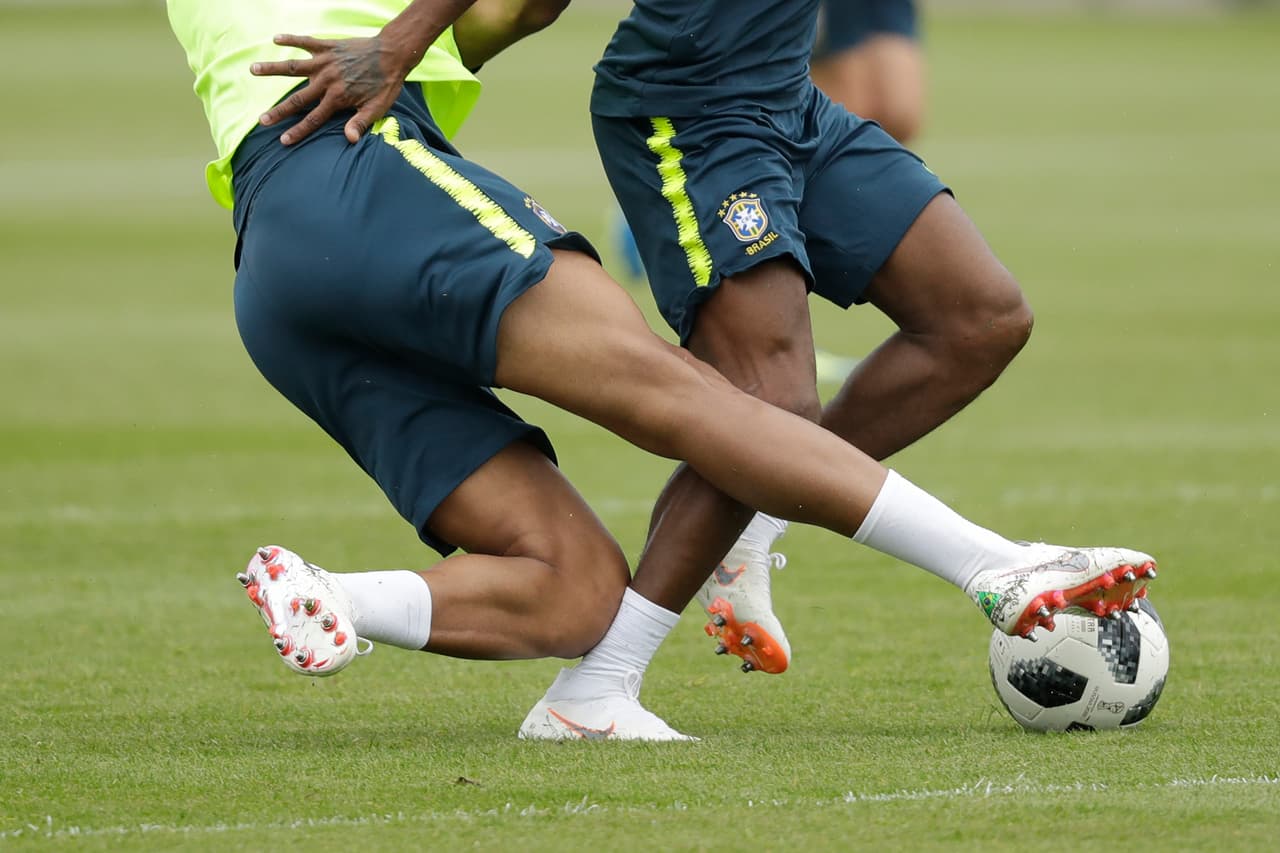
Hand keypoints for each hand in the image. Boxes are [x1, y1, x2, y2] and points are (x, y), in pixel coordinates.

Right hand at [251, 33, 410, 144]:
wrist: (392, 54)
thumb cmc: (386, 84)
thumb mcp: (377, 108)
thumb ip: (360, 123)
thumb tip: (349, 140)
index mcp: (337, 98)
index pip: (313, 119)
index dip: (298, 131)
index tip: (283, 140)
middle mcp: (327, 81)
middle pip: (297, 98)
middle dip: (279, 111)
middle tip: (261, 120)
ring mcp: (325, 62)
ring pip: (293, 67)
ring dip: (272, 69)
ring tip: (252, 69)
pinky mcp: (328, 46)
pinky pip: (305, 41)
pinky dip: (291, 39)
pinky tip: (275, 38)